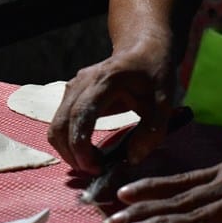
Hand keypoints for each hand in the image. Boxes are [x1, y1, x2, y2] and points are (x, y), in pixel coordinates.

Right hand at [48, 39, 174, 174]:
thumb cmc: (155, 74)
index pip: (81, 114)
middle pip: (60, 124)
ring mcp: (72, 87)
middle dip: (72, 155)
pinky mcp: (70, 95)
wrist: (144, 50)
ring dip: (68, 151)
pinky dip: (68, 143)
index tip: (94, 168)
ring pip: (55, 126)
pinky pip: (60, 124)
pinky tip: (89, 153)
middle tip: (95, 172)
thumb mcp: (165, 102)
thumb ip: (153, 131)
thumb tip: (133, 158)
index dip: (81, 145)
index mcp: (106, 80)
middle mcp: (82, 82)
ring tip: (93, 164)